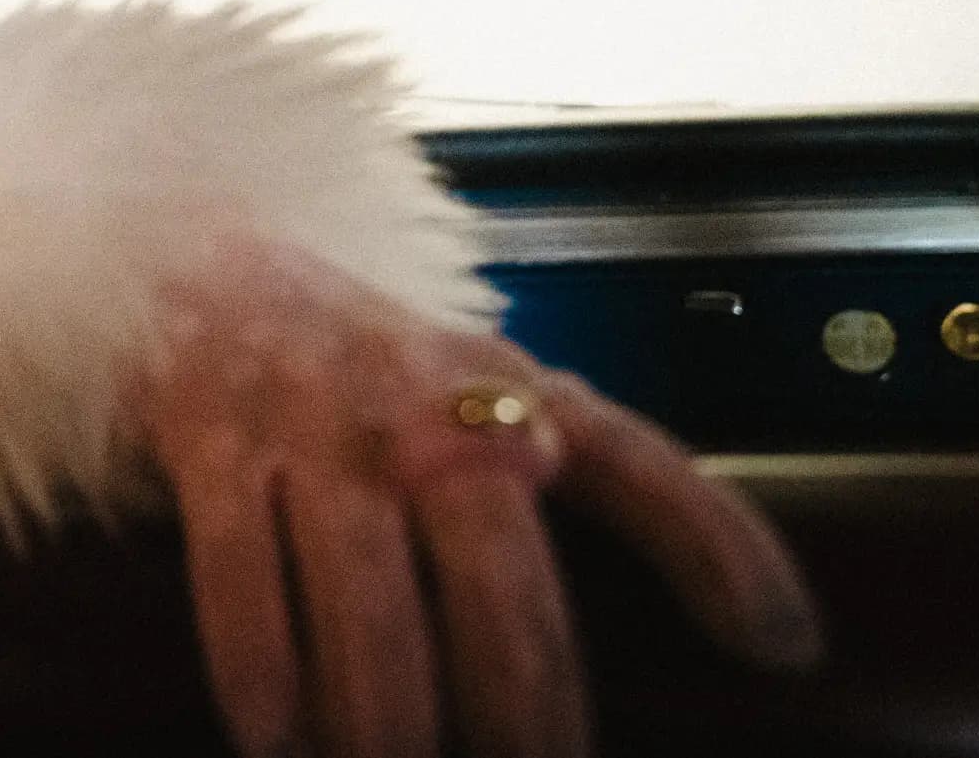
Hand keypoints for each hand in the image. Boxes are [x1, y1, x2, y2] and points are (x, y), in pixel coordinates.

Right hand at [132, 242, 819, 757]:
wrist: (195, 267)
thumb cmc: (366, 367)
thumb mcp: (482, 389)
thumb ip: (579, 468)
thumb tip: (735, 619)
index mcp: (509, 389)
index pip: (641, 463)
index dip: (721, 549)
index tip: (784, 646)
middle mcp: (419, 405)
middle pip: (499, 579)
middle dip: (525, 707)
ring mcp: (312, 424)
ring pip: (368, 602)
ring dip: (389, 720)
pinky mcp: (210, 441)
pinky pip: (240, 581)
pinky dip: (262, 678)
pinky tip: (278, 741)